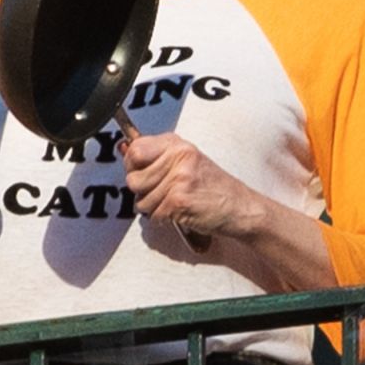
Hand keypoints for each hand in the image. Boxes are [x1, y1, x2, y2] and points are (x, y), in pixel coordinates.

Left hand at [120, 131, 258, 241]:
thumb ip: (157, 156)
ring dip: (154, 208)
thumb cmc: (215, 188)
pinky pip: (154, 215)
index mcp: (178, 145)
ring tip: (174, 203)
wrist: (240, 208)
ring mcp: (179, 179)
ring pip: (141, 200)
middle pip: (133, 178)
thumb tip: (125, 149)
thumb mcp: (187, 162)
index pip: (136, 150)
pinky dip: (164, 219)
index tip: (140, 171)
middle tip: (162, 193)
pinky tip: (180, 212)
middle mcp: (178, 158)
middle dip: (142, 192)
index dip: (132, 165)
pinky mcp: (179, 201)